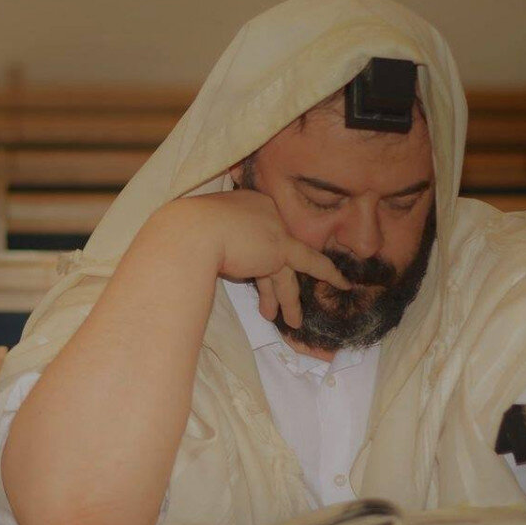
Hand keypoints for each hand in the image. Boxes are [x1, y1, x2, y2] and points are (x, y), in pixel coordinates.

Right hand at [164, 191, 350, 327]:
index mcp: (242, 205)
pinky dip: (328, 273)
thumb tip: (205, 258)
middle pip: (274, 250)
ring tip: (290, 319)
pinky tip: (343, 284)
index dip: (259, 259)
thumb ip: (213, 243)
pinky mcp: (281, 247)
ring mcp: (274, 227)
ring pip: (286, 267)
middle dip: (274, 278)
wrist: (189, 233)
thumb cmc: (183, 235)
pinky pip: (311, 263)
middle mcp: (262, 211)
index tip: (257, 272)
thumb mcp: (199, 234)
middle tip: (273, 300)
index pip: (258, 234)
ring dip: (287, 296)